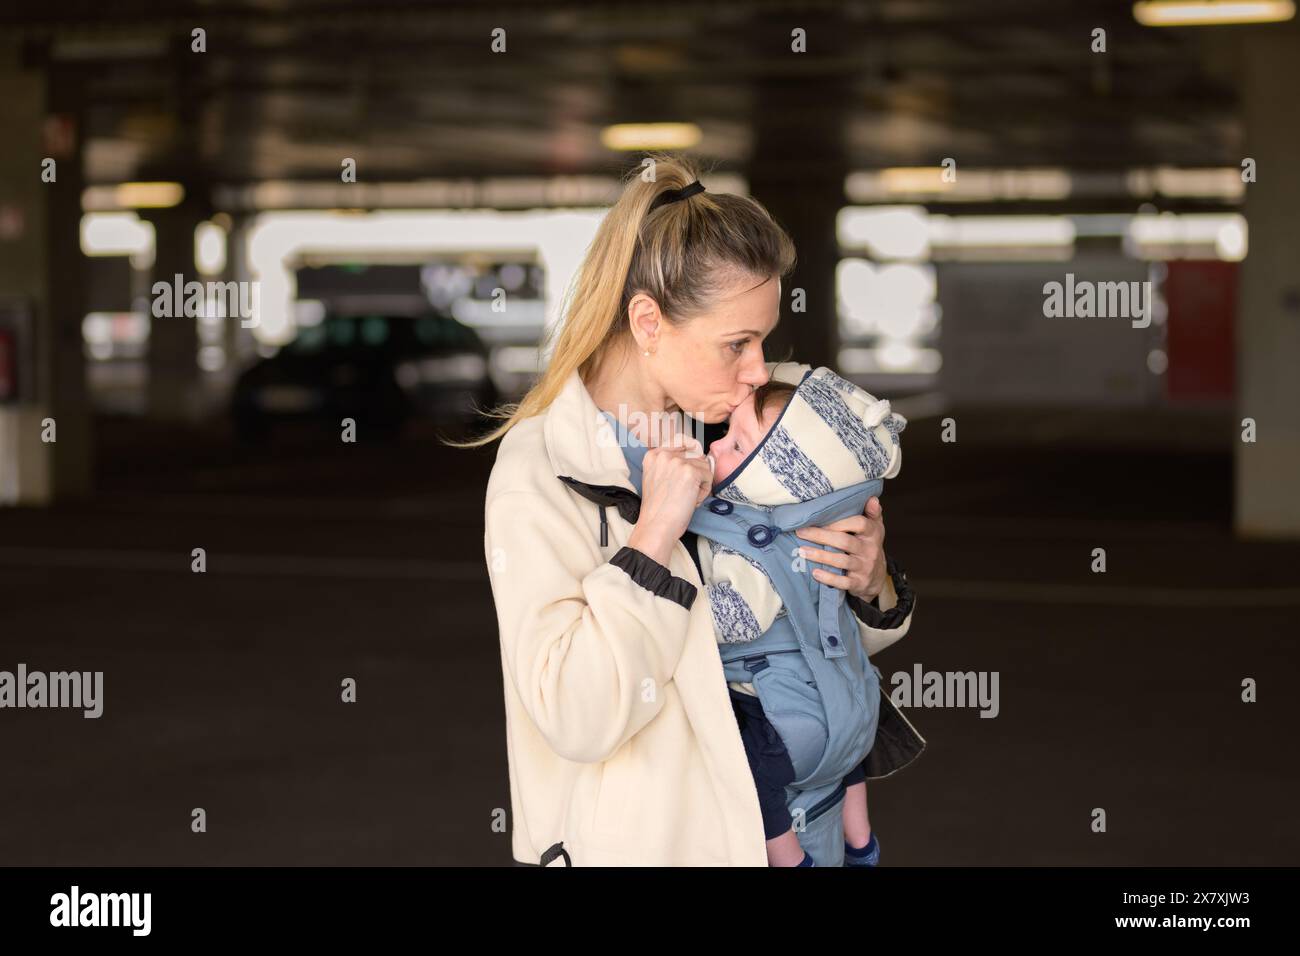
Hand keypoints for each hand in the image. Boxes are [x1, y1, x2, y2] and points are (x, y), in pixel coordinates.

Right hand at [628, 419, 712, 564]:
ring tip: (685, 498)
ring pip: (704, 467)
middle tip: (681, 493)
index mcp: (653, 455)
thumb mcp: (657, 479)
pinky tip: (690, 500)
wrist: (657, 527)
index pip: (682, 445)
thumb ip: (671, 465)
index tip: (682, 477)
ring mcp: (677, 462)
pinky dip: (704, 491)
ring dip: (700, 484)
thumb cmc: (658, 509)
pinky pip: (709, 476)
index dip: (688, 462)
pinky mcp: (690, 471)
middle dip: (694, 476)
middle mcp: (664, 455)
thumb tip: (701, 457)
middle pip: (695, 457)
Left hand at [795, 496, 886, 601]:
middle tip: (800, 532)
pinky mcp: (859, 583)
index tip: (819, 518)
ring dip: (820, 556)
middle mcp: (870, 550)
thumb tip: (872, 498)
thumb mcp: (875, 528)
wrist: (877, 576)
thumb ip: (872, 512)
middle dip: (821, 536)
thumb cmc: (868, 545)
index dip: (839, 522)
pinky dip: (828, 578)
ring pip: (841, 561)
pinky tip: (815, 573)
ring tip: (802, 551)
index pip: (859, 523)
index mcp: (873, 533)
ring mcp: (865, 567)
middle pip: (845, 541)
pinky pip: (843, 582)